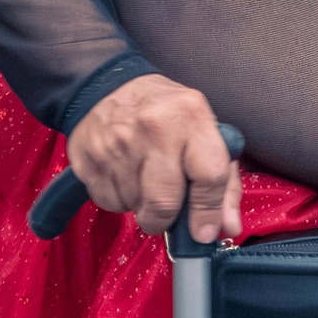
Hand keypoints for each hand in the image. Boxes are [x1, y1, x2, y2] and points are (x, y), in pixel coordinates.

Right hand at [64, 76, 240, 243]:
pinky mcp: (90, 160)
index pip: (209, 174)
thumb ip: (223, 179)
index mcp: (191, 116)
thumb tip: (228, 226)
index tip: (205, 231)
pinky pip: (109, 204)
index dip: (209, 211)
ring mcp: (118, 144)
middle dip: (167, 219)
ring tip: (144, 178)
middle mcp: (154, 128)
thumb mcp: (202, 128)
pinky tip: (124, 175)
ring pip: (135, 208)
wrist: (107, 86)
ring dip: (142, 207)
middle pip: (165, 203)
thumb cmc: (164, 112)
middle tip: (167, 210)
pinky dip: (120, 200)